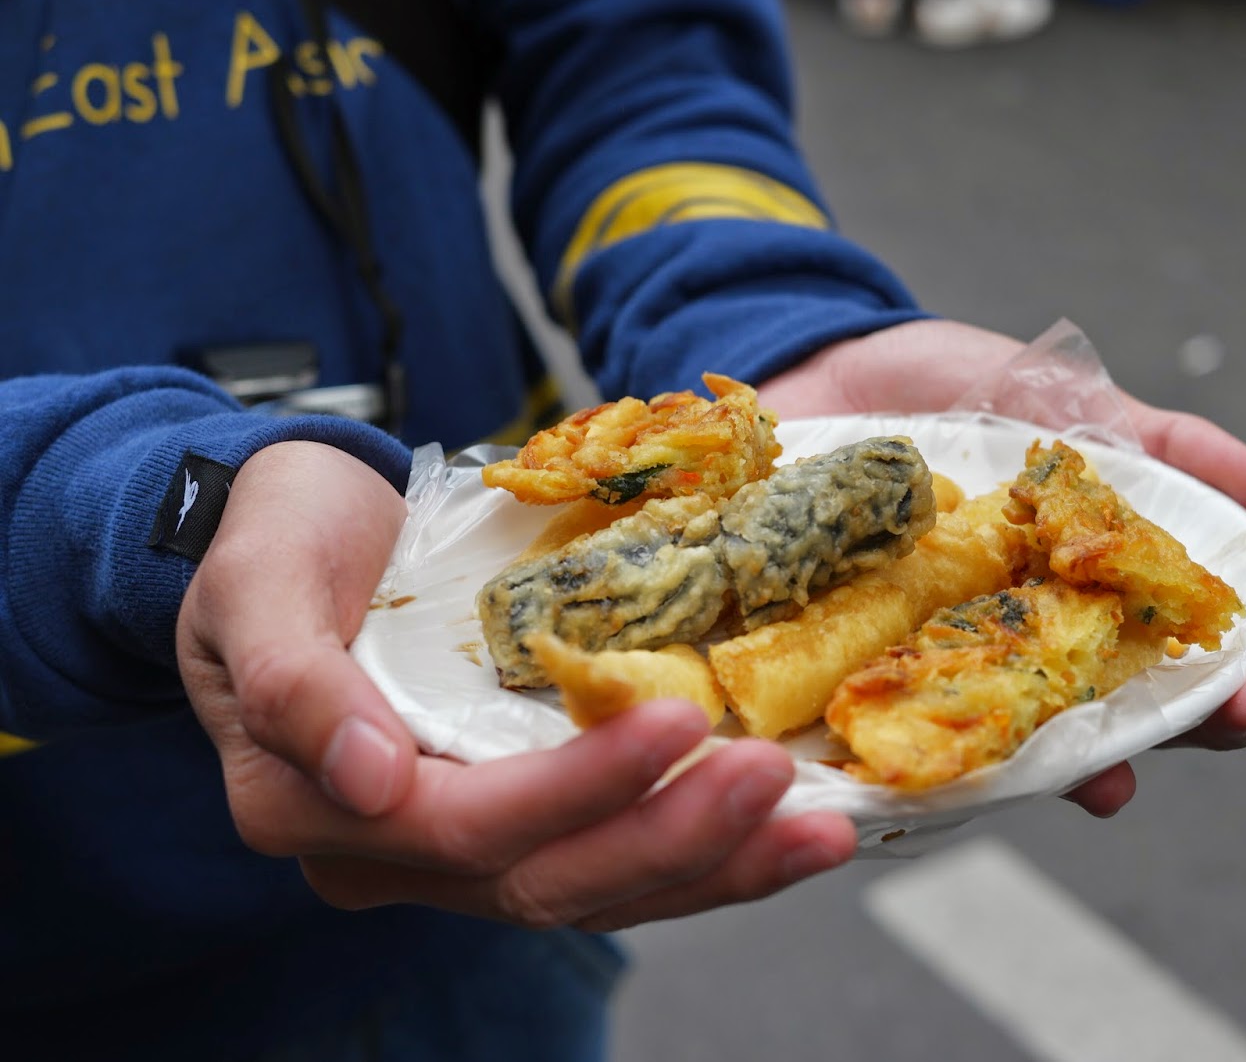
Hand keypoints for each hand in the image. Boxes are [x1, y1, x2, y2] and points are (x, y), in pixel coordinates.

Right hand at [176, 441, 855, 932]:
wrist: (308, 532)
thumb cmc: (278, 543)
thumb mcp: (257, 581)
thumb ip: (291, 682)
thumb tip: (367, 778)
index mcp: (317, 807)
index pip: (465, 824)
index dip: (576, 789)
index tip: (678, 723)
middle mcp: (394, 852)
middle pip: (547, 879)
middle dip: (671, 836)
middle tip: (774, 777)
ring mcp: (464, 847)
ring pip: (598, 888)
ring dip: (714, 864)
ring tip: (814, 826)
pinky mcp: (524, 821)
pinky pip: (618, 857)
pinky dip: (709, 855)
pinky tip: (788, 833)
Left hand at [762, 320, 1245, 814]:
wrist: (821, 369)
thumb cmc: (948, 391)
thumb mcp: (1060, 398)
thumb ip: (1154, 442)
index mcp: (1105, 585)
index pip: (1212, 631)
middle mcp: (1049, 643)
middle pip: (1153, 707)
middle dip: (1216, 716)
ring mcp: (970, 667)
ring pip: (1048, 743)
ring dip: (1095, 767)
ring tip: (1121, 778)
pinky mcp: (883, 678)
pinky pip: (920, 735)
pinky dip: (945, 764)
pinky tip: (974, 774)